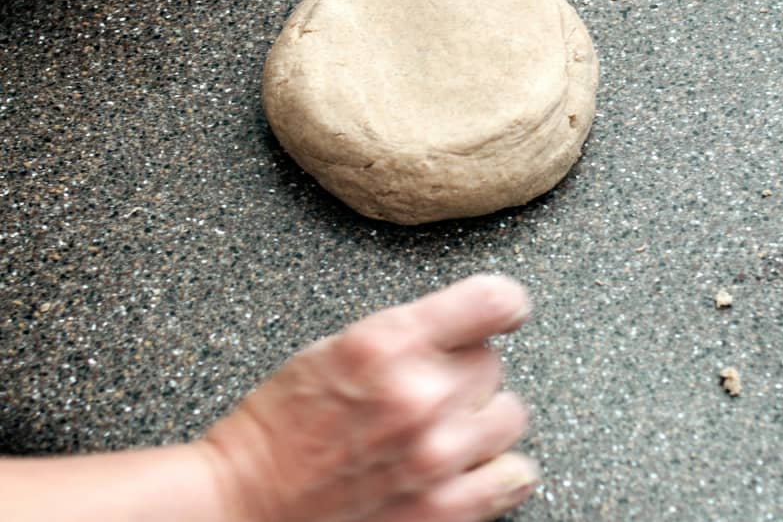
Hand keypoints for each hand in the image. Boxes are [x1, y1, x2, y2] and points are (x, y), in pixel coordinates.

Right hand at [201, 275, 538, 521]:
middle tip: (428, 383)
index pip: (494, 302)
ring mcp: (436, 455)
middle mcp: (420, 394)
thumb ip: (408, 333)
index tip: (502, 312)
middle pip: (492, 362)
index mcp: (389, 341)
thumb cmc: (282, 419)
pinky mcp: (443, 509)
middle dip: (463, 368)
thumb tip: (468, 325)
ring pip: (509, 414)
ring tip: (443, 424)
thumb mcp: (338, 345)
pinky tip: (470, 460)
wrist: (246, 499)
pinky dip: (498, 467)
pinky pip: (516, 474)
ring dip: (480, 415)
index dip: (503, 305)